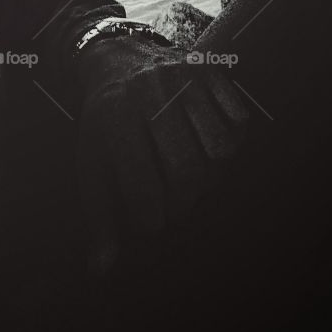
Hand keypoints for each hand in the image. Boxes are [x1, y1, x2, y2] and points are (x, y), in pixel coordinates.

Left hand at [72, 35, 251, 275]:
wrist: (118, 59)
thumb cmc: (105, 124)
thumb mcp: (92, 164)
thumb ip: (99, 218)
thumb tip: (101, 272)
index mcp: (115, 119)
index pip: (144, 190)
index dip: (151, 221)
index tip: (149, 222)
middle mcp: (149, 95)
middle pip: (187, 172)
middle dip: (184, 203)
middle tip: (174, 205)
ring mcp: (182, 79)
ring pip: (219, 150)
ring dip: (210, 175)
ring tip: (191, 175)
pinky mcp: (208, 71)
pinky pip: (239, 122)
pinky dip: (230, 143)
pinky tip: (205, 144)